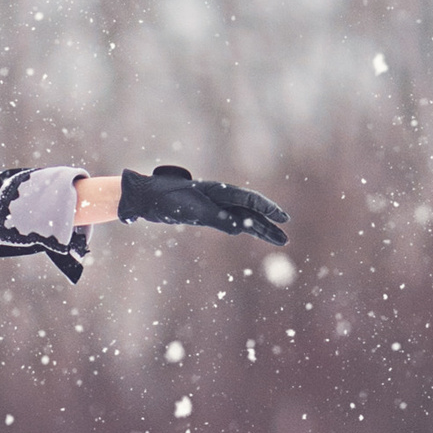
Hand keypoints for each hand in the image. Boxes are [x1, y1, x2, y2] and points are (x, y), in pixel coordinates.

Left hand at [117, 163, 289, 242]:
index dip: (268, 209)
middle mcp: (221, 197)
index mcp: (220, 191)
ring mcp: (216, 206)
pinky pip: (232, 222)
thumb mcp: (192, 210)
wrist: (148, 199)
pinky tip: (254, 234)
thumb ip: (217, 218)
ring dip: (260, 230)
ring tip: (279, 240)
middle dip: (269, 224)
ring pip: (244, 218)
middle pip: (252, 211)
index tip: (283, 218)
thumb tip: (239, 228)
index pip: (250, 199)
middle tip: (285, 237)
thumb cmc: (168, 200)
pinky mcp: (208, 215)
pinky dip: (245, 229)